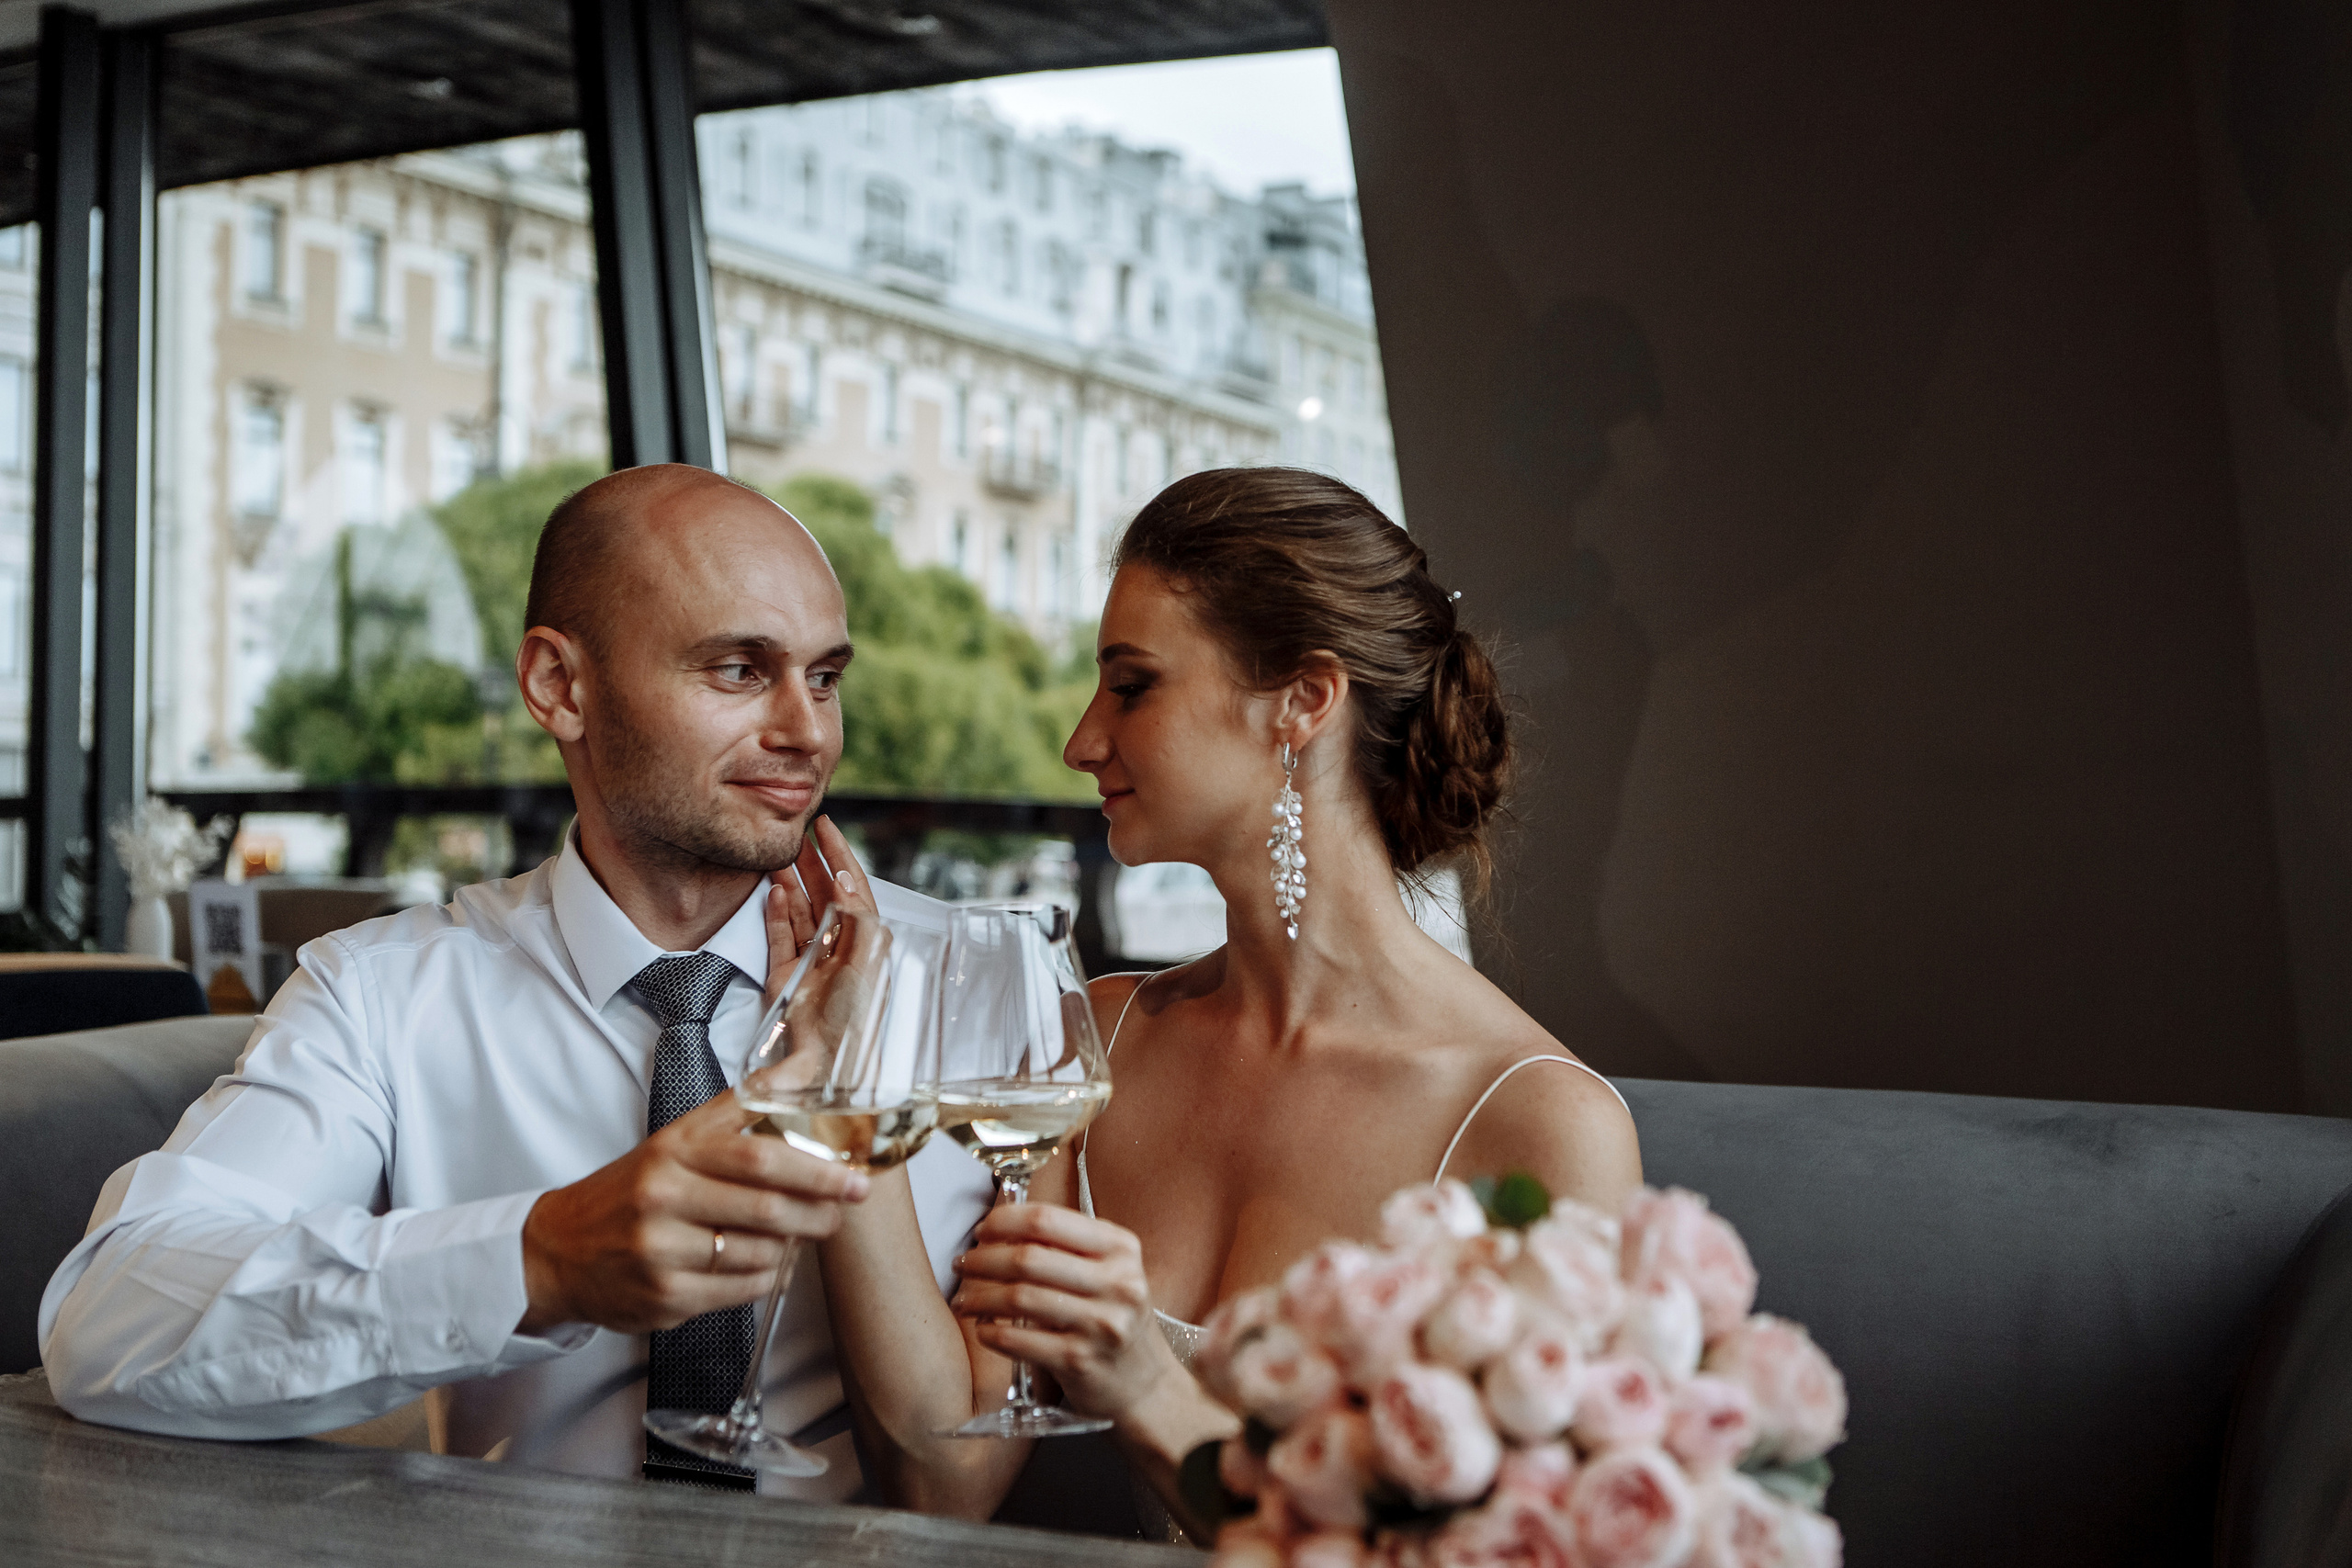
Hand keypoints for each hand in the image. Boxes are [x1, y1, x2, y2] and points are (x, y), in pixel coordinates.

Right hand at [518, 1090, 869, 1335]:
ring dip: (791, 1248)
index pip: (759, 1156)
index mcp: (674, 1151)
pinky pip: (740, 1291)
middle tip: (841, 1212)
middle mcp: (664, 1198)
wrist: (557, 1250)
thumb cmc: (631, 1189)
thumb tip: (804, 1069)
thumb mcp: (676, 1139)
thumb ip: (739, 1109)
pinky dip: (766, 1279)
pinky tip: (766, 1266)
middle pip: (766, 1208)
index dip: (816, 1169)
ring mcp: (661, 1252)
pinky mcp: (663, 1298)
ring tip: (796, 1237)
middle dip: (818, 1213)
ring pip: (759, 1254)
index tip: (855, 1177)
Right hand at [764, 815, 877, 1003]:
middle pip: (824, 893)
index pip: (853, 887)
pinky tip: (773, 891)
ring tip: (777, 854)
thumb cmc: (855, 1017)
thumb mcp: (866, 959)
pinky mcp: (784, 975)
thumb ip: (859, 917)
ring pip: (800, 910)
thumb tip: (845, 880)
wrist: (827, 1062)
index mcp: (865, 941)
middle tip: (795, 832)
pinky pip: (779, 936)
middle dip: (812, 862)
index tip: (826, 826)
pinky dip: (775, 913)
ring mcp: (811, 959)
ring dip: (790, 881)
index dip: (840, 855)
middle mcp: (839, 946)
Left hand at [950, 1200, 1184, 1421]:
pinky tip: (983, 1329)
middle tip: (963, 1263)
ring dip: (980, 1296)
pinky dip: (992, 1333)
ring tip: (963, 1299)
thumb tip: (1000, 1225)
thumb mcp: (1109, 1273)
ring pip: (1020, 1298)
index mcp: (1121, 1248)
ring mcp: (1101, 1324)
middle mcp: (1118, 1283)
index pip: (1047, 1219)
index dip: (1003, 1221)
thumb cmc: (1114, 1319)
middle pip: (1029, 1258)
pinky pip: (1021, 1341)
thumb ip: (1067, 1246)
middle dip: (984, 1259)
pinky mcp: (1081, 1361)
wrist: (1146, 1386)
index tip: (981, 1231)